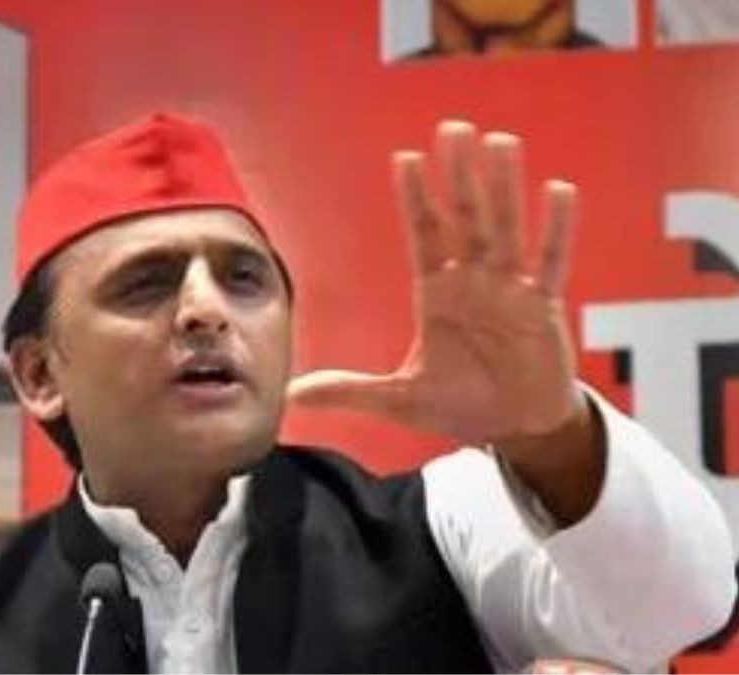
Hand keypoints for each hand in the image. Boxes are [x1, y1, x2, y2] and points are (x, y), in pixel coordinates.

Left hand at [288, 119, 584, 444]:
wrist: (514, 428)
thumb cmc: (460, 405)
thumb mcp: (398, 400)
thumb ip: (349, 391)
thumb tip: (291, 395)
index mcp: (436, 294)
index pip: (424, 235)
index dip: (415, 198)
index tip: (406, 157)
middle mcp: (472, 282)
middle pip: (465, 218)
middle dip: (458, 176)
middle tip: (454, 128)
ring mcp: (508, 290)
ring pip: (505, 228)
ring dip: (503, 187)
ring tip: (500, 143)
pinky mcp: (542, 308)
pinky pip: (550, 262)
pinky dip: (555, 229)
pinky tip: (559, 191)